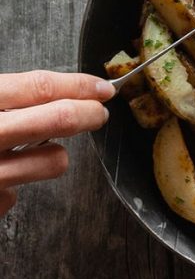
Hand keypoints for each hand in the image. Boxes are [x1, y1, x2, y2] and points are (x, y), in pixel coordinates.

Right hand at [0, 70, 116, 217]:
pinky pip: (16, 193)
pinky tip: (0, 179)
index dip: (78, 85)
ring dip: (55, 156)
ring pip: (54, 160)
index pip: (40, 87)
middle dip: (89, 114)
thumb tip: (57, 94)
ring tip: (39, 153)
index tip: (101, 89)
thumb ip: (7, 99)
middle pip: (59, 118)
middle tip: (99, 115)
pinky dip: (12, 185)